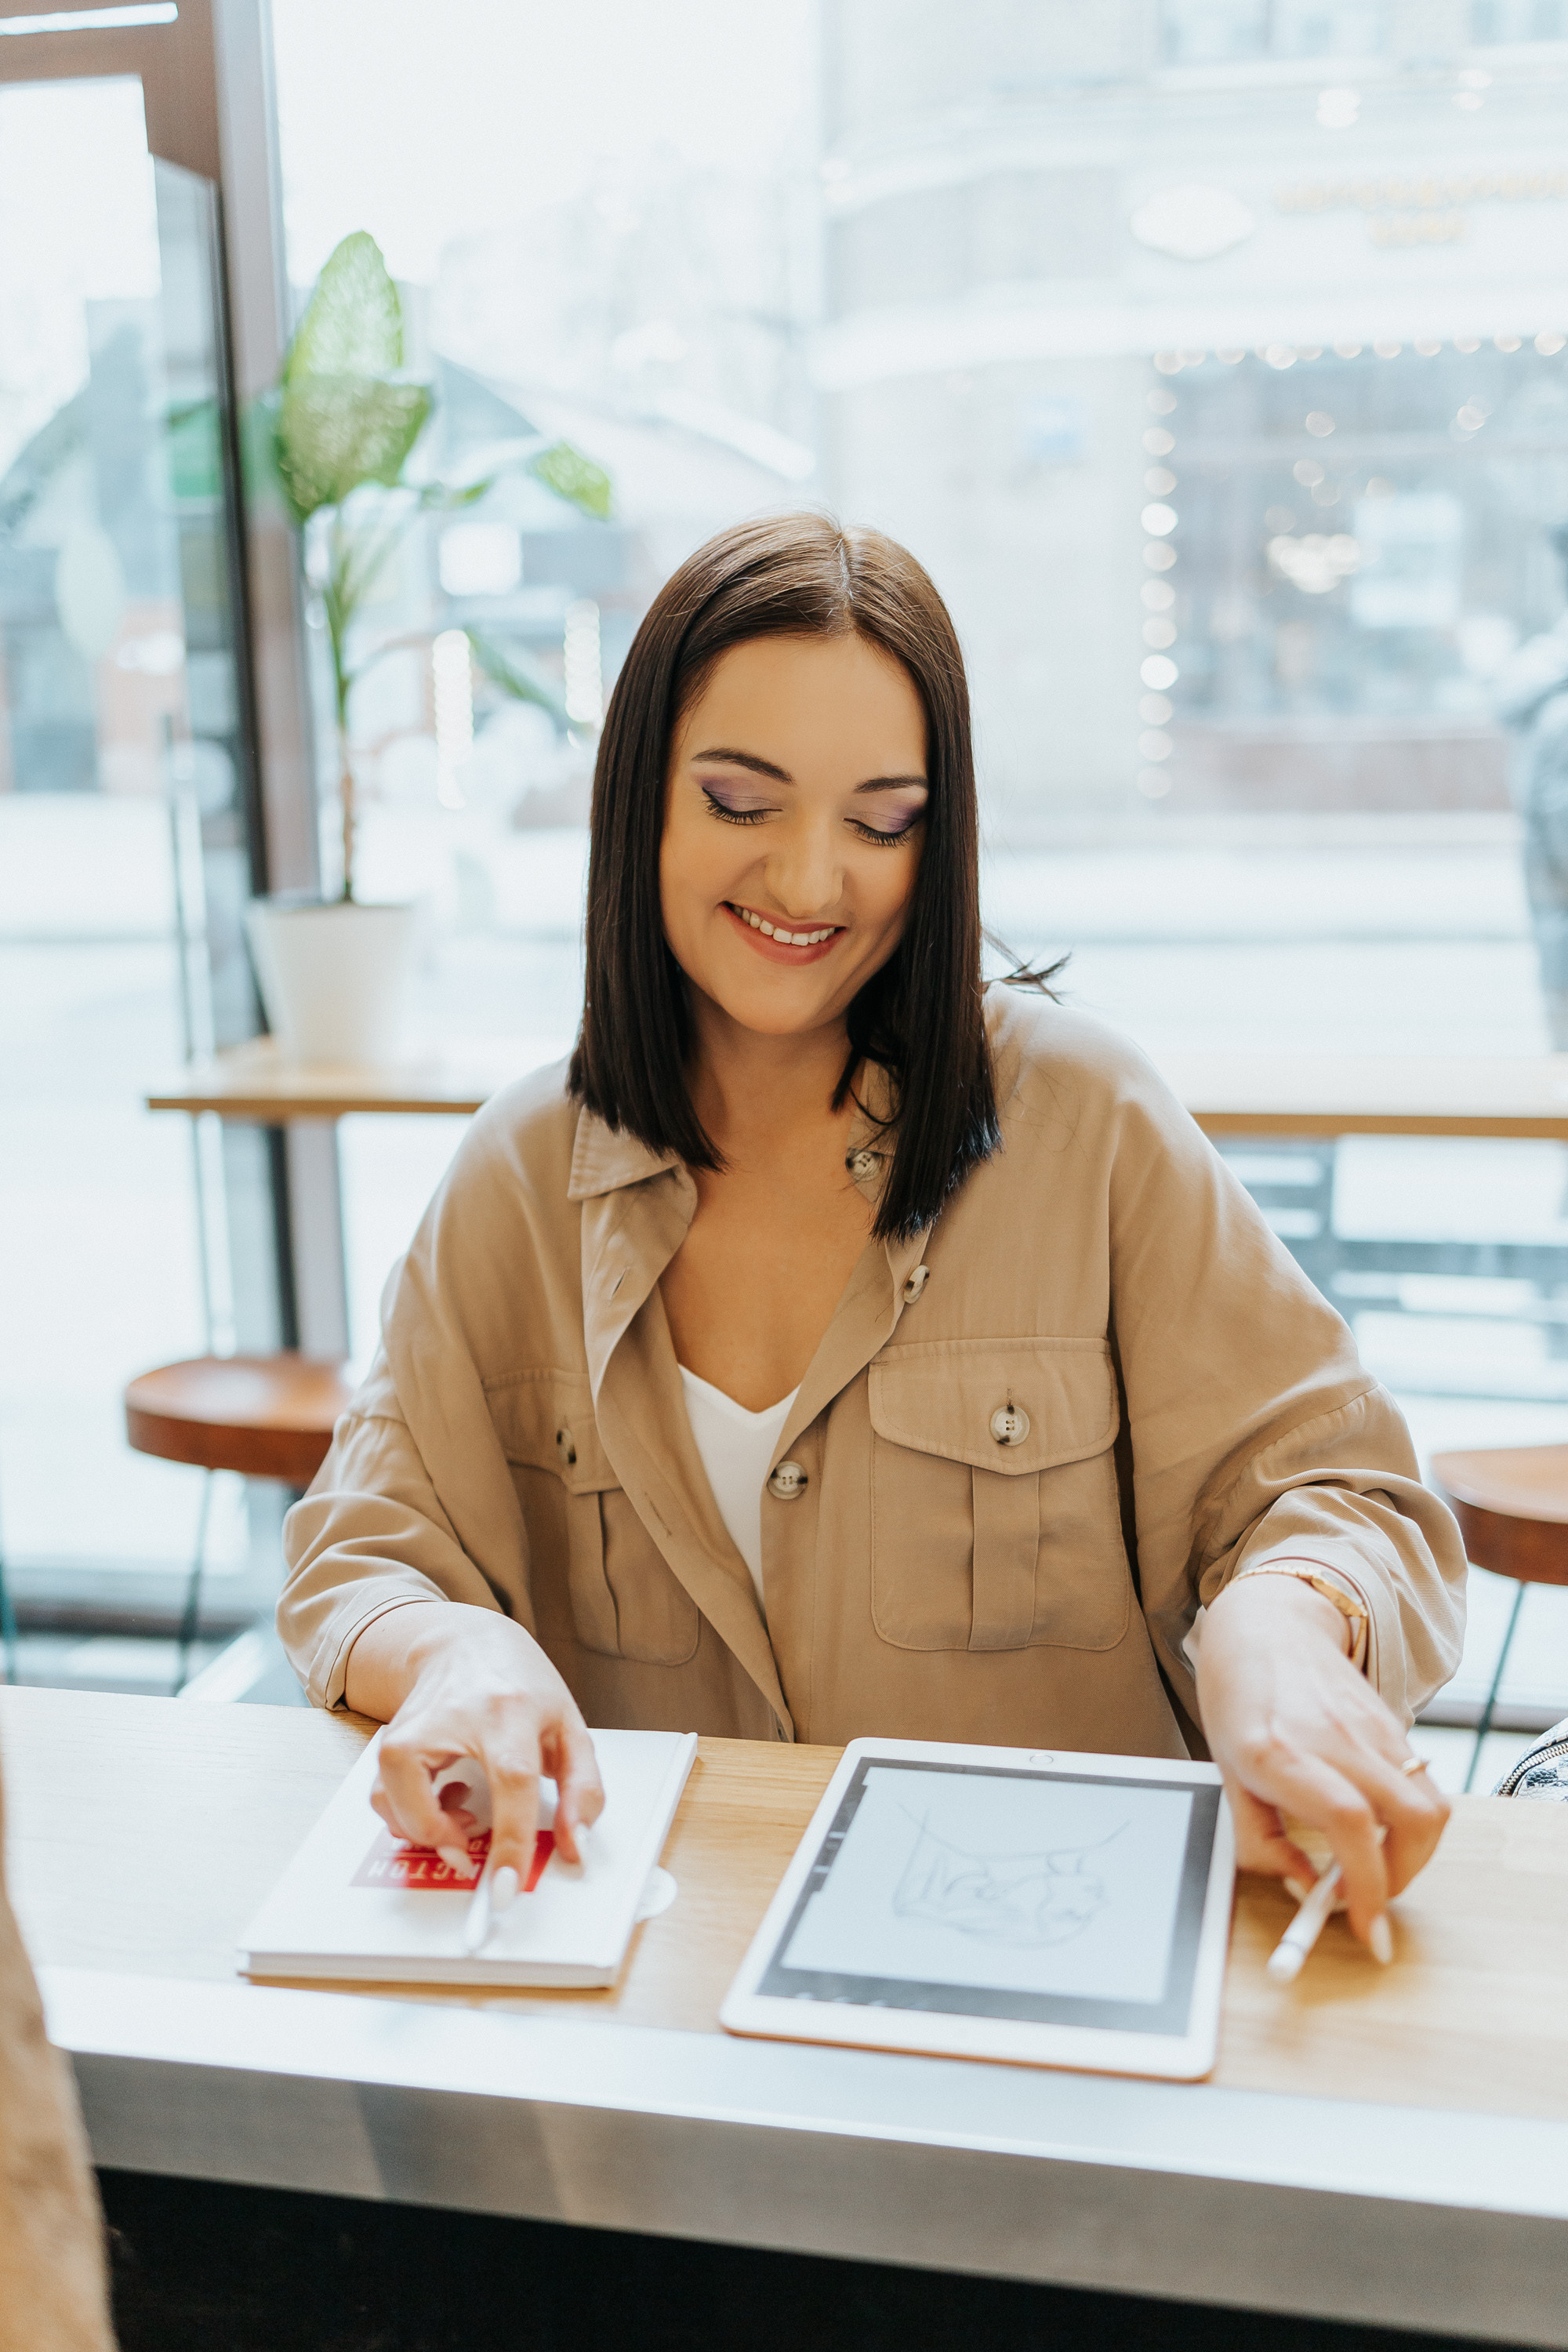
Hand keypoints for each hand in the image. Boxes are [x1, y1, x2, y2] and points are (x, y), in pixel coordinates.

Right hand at [345, 1602, 604, 1893]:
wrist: (468, 1643)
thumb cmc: (522, 1686)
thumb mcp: (570, 1729)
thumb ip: (583, 1789)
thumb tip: (575, 1847)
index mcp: (509, 1711)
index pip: (510, 1779)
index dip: (509, 1839)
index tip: (505, 1888)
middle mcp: (450, 1716)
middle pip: (423, 1796)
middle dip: (443, 1840)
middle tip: (475, 1849)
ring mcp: (410, 1726)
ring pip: (391, 1800)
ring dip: (427, 1826)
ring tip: (464, 1812)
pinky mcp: (387, 1740)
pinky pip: (381, 1797)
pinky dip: (408, 1814)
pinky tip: (442, 1798)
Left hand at [1195, 1574, 1449, 1951]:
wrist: (1267, 1627)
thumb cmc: (1240, 1702)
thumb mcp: (1228, 1776)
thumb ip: (1260, 1841)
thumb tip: (1304, 1889)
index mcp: (1280, 1752)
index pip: (1349, 1824)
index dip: (1367, 1886)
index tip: (1367, 1929)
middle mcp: (1335, 1737)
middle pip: (1414, 1820)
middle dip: (1402, 1880)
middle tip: (1368, 1900)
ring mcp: (1372, 1728)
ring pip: (1430, 1807)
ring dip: (1412, 1856)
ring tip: (1371, 1866)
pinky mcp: (1394, 1725)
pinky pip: (1422, 1788)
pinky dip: (1410, 1825)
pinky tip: (1375, 1828)